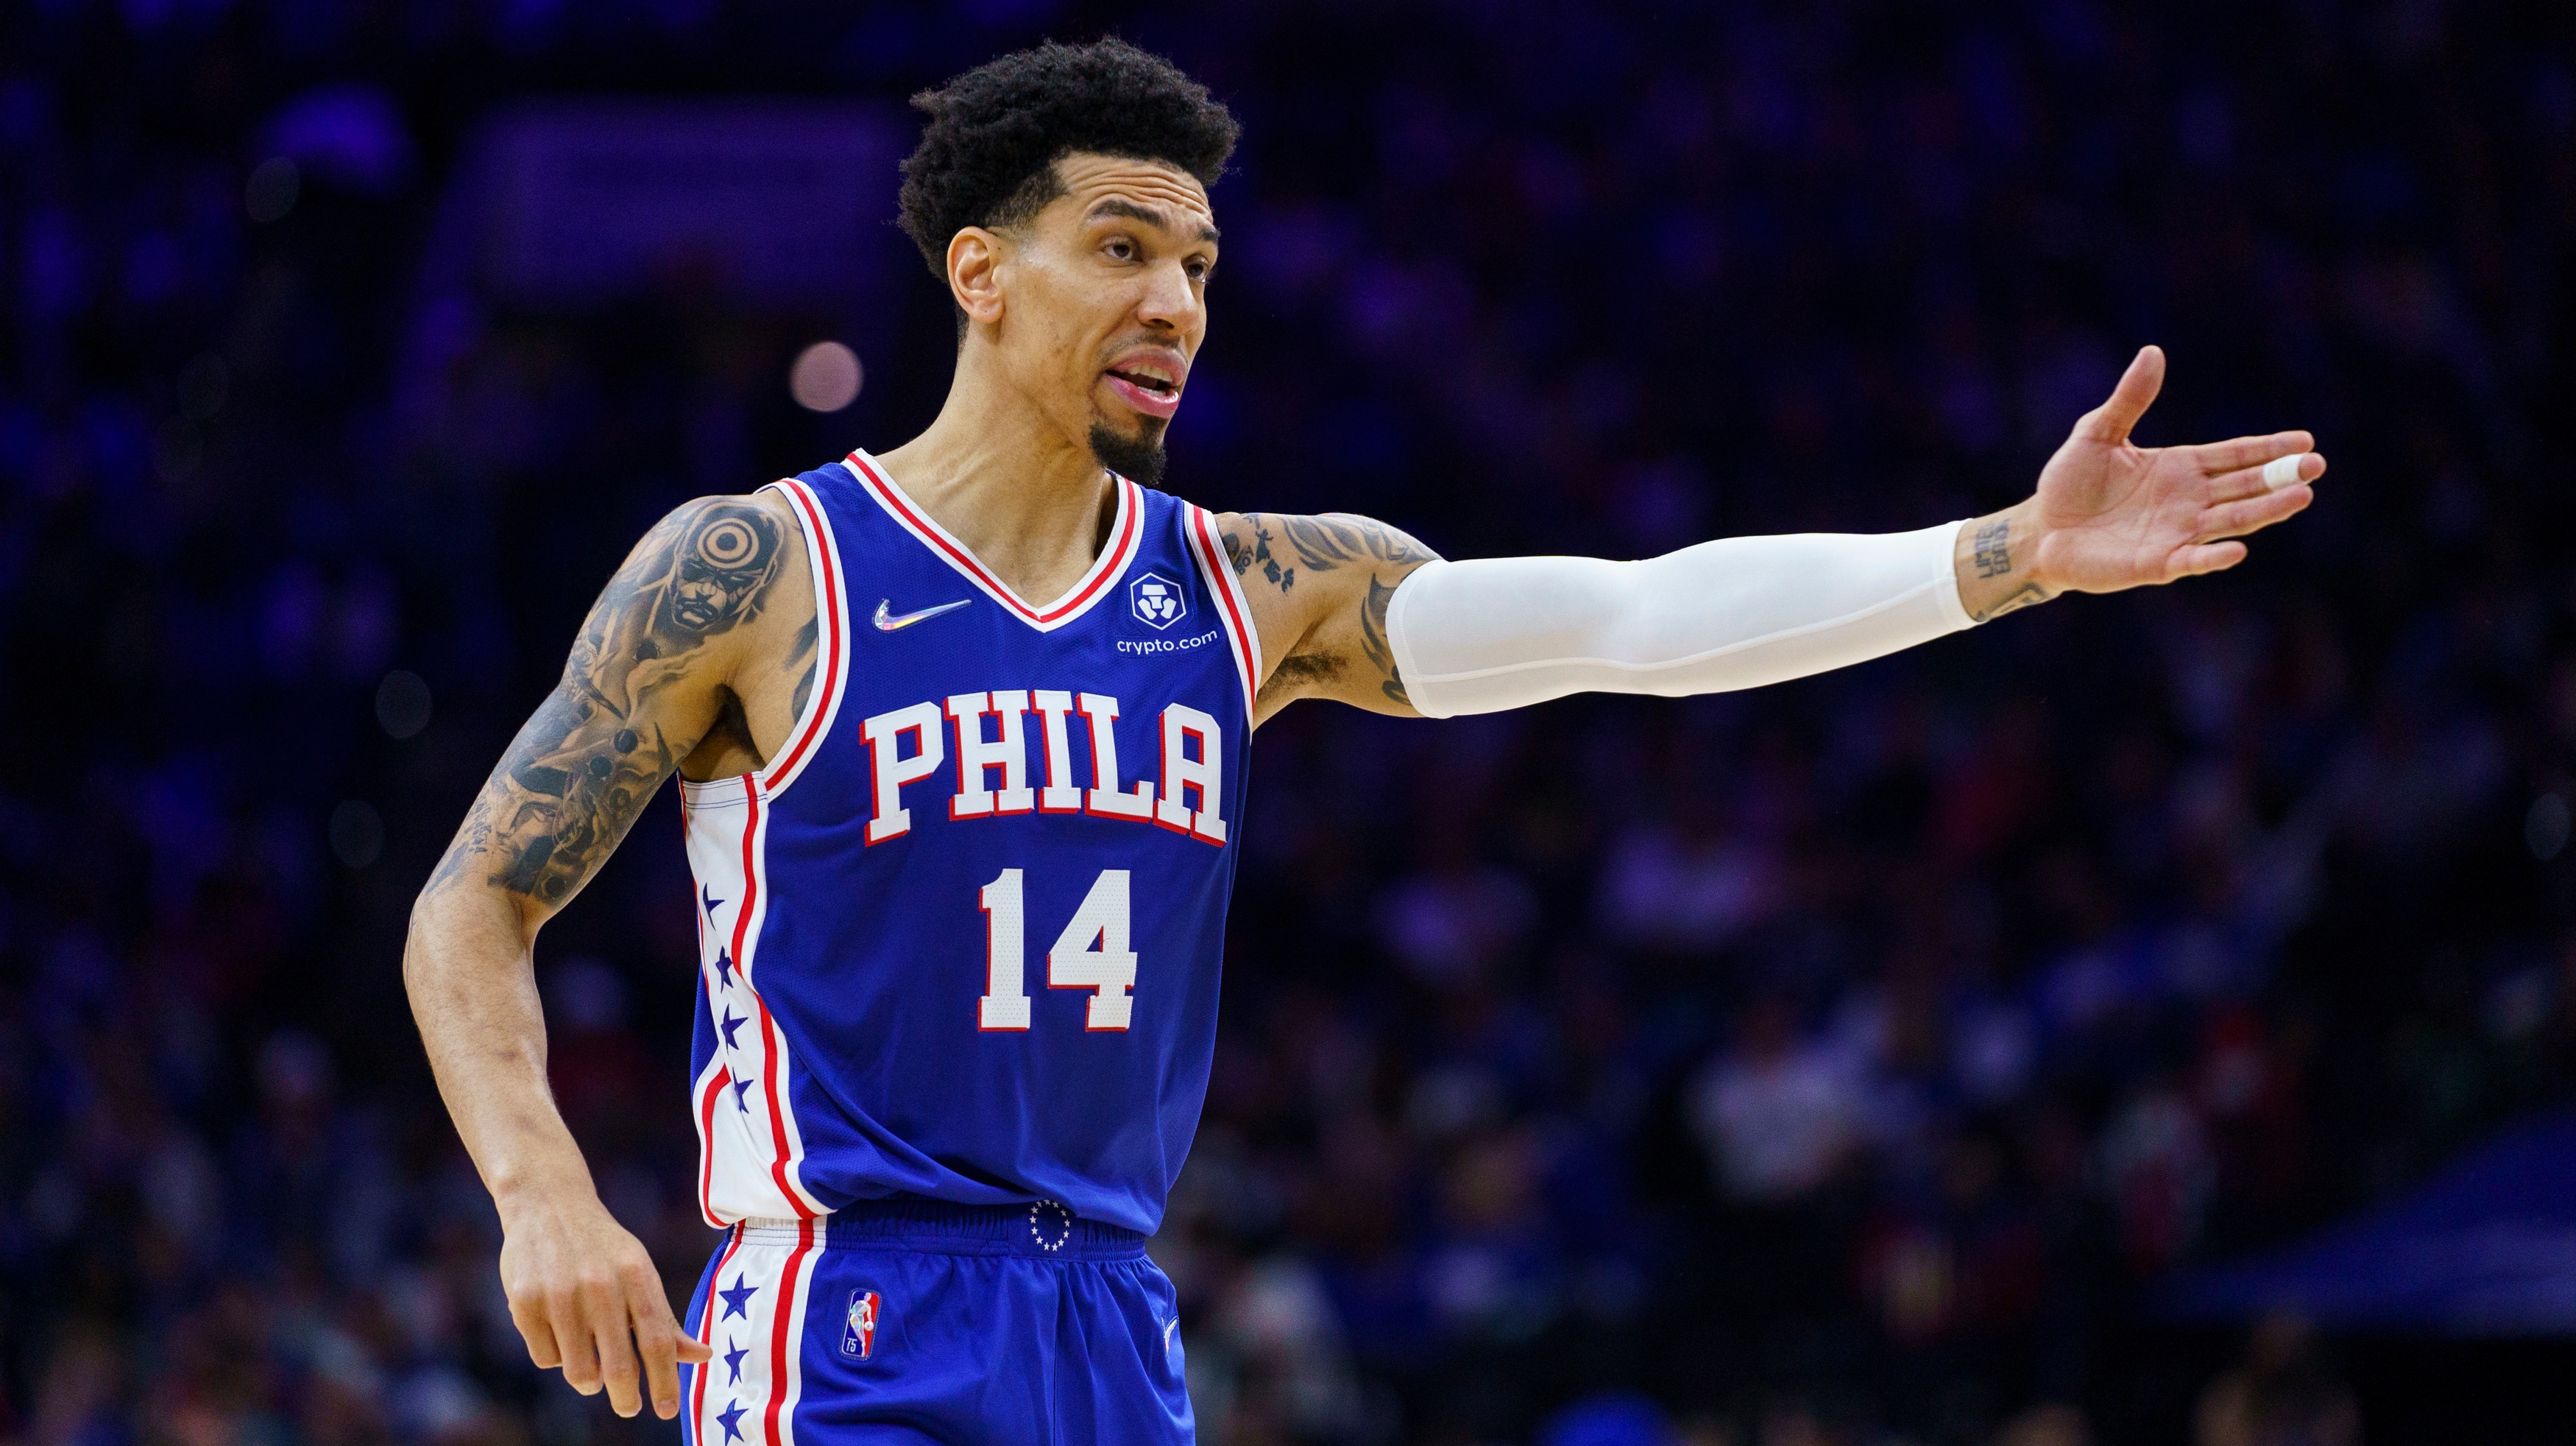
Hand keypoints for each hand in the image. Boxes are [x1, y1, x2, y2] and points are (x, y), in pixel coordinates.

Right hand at [498, 1189, 711, 1418]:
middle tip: (629, 1408)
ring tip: (589, 1366)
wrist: (547, 1205)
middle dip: (626, 1399)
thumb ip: (665, 1318)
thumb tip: (704, 1357)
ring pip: (578, 1371)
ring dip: (588, 1380)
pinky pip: (545, 1358)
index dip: (665, 1381)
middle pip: (618, 1366)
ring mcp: (559, 1295)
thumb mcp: (639, 1271)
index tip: (667, 1411)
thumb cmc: (603, 1248)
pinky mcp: (524, 1304)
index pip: (658, 1341)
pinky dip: (555, 1357)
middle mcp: (600, 1286)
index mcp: (636, 1276)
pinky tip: (556, 1331)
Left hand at [1958, 346, 2322, 619]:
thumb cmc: (2069, 482)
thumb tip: (2152, 352)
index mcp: (2180, 467)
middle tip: (2317, 466)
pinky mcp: (2155, 563)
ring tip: (2301, 498)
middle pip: (2244, 487)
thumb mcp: (2097, 433)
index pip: (2234, 455)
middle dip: (2280, 478)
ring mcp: (2175, 533)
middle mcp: (2187, 501)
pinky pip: (2190, 561)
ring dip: (2265, 512)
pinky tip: (2235, 551)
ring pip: (2230, 521)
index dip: (2269, 448)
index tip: (2305, 440)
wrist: (2040, 529)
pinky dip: (2212, 557)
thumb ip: (2129, 399)